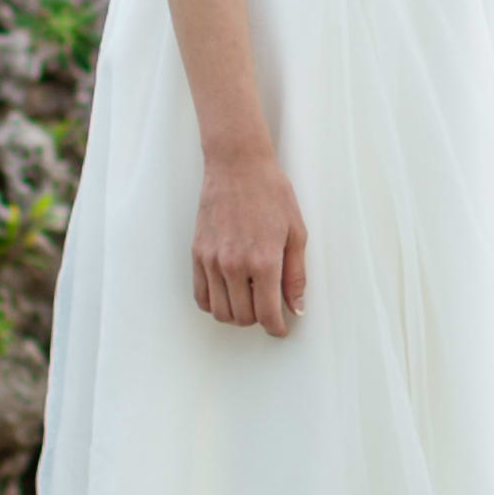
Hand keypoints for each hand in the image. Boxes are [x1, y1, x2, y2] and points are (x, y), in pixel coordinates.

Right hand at [191, 148, 307, 336]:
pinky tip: (227, 294)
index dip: (276, 328)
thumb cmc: (271, 193)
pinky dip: (214, 303)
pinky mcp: (197, 253)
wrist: (237, 166)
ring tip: (248, 301)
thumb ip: (296, 275)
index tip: (280, 328)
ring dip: (236, 314)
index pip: (267, 314)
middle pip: (243, 317)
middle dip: (258, 320)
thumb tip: (296, 307)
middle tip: (267, 308)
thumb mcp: (296, 233)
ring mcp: (212, 260)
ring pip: (220, 311)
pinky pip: (201, 295)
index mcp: (264, 262)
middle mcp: (234, 265)